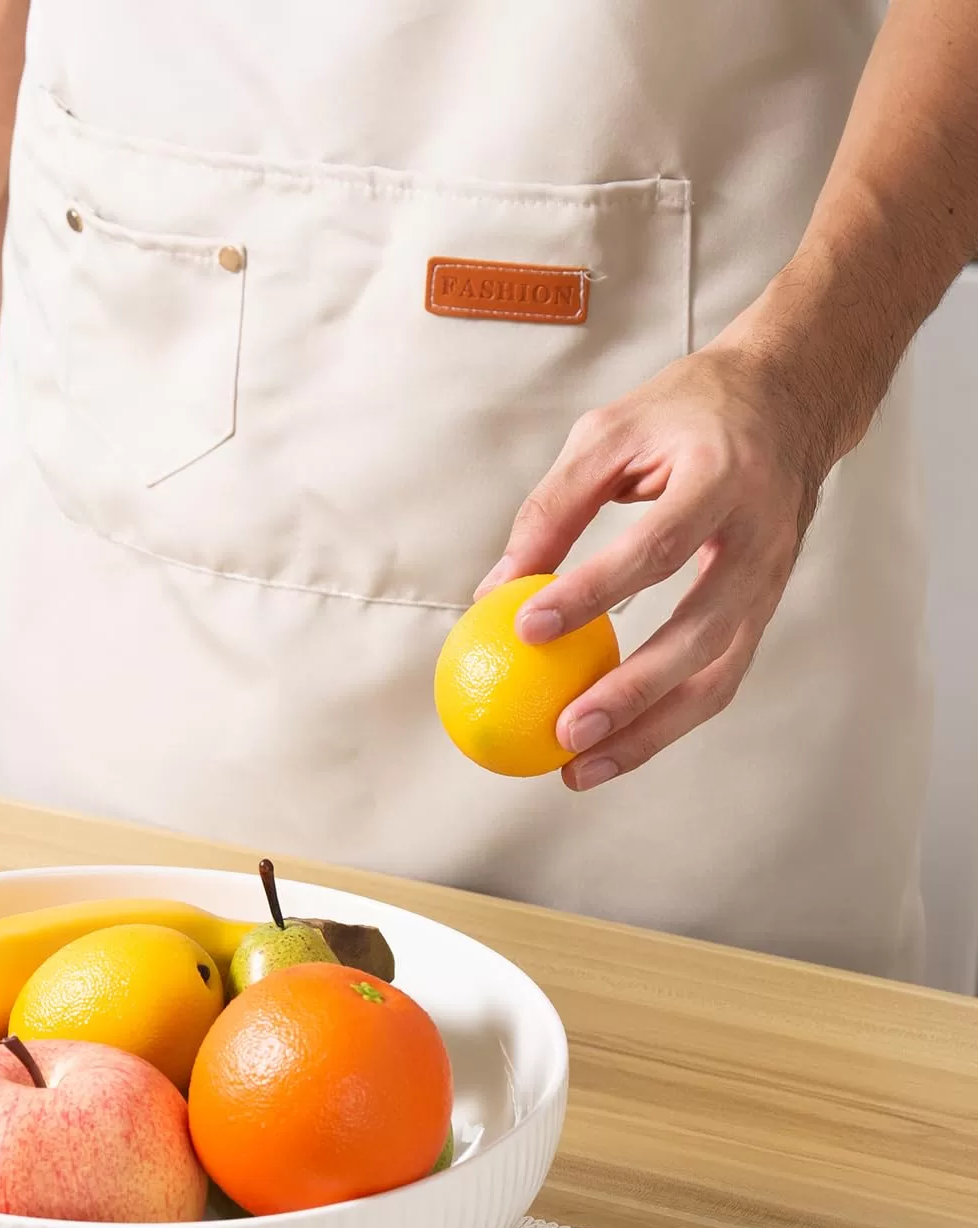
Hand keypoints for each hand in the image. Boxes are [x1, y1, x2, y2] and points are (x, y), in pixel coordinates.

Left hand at [480, 343, 827, 790]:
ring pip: (717, 675)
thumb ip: (552, 509)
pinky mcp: (763, 610)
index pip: (655, 546)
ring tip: (578, 771)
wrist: (792, 399)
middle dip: (631, 691)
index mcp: (724, 476)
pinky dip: (666, 723)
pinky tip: (611, 752)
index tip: (527, 628)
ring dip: (649, 733)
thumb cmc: (684, 414)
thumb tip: (491, 593)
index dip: (592, 592)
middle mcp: (761, 536)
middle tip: (563, 733)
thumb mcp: (608, 434)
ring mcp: (772, 581)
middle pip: (700, 631)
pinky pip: (718, 680)